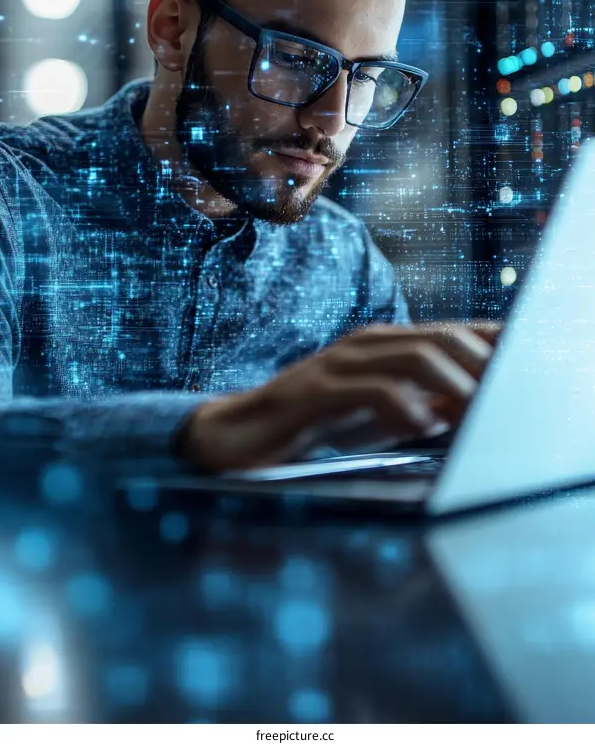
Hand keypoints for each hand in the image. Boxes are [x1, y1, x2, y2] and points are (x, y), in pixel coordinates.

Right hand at [177, 321, 500, 472]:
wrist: (239, 436)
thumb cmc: (316, 427)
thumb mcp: (381, 416)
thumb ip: (427, 406)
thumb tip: (476, 409)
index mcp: (385, 346)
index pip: (453, 334)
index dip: (494, 345)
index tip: (531, 362)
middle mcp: (366, 346)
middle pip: (441, 338)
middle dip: (482, 364)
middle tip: (512, 394)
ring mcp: (337, 364)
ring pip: (411, 356)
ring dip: (452, 382)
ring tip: (478, 409)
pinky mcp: (313, 392)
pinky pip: (366, 390)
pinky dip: (401, 405)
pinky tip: (419, 425)